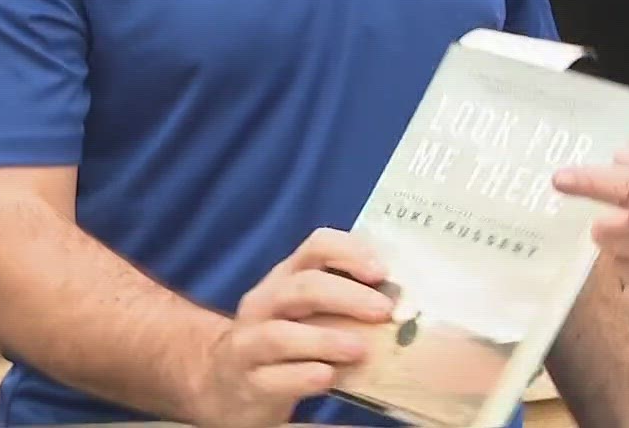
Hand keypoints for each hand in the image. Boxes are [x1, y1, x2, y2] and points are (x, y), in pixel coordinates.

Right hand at [190, 228, 394, 427]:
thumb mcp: (308, 312)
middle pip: (303, 288)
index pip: (316, 246)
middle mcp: (265, 303)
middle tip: (384, 311)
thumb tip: (404, 302)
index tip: (382, 272)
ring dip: (326, 339)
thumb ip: (344, 300)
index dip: (349, 252)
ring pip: (282, 335)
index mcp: (287, 277)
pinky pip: (273, 378)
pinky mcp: (247, 382)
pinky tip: (327, 376)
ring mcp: (250, 343)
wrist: (224, 381)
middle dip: (347, 297)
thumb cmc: (285, 339)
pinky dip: (302, 376)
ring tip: (360, 349)